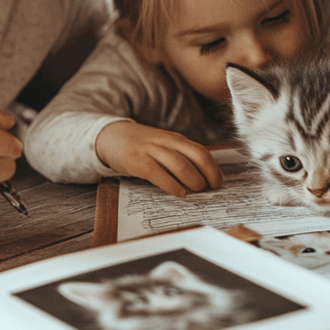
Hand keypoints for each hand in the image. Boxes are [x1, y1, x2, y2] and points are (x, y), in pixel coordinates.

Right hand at [96, 121, 222, 196]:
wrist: (111, 136)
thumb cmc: (142, 146)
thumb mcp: (164, 146)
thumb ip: (180, 157)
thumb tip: (202, 178)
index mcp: (176, 139)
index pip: (201, 152)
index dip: (213, 168)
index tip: (218, 182)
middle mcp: (167, 143)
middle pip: (196, 156)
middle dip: (208, 174)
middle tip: (210, 189)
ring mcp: (152, 151)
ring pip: (180, 164)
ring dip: (193, 180)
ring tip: (197, 191)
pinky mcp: (137, 161)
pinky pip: (158, 173)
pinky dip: (171, 184)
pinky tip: (179, 193)